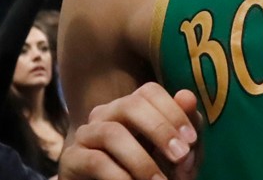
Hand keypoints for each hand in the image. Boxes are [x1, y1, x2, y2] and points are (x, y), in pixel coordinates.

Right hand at [59, 83, 202, 179]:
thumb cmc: (150, 173)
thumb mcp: (175, 154)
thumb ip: (184, 128)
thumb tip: (188, 96)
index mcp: (131, 107)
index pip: (150, 91)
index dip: (173, 111)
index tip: (192, 141)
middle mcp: (106, 113)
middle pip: (131, 104)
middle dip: (160, 129)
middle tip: (181, 156)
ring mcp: (87, 134)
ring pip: (112, 133)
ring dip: (142, 160)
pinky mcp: (71, 159)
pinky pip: (95, 160)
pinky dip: (120, 176)